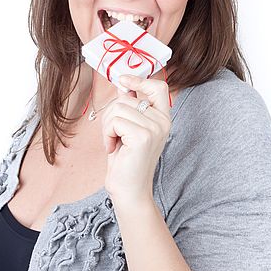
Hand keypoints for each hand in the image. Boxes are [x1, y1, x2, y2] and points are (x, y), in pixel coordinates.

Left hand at [101, 74, 171, 206]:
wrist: (129, 190)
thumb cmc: (126, 160)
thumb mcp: (128, 128)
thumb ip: (129, 106)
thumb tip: (122, 83)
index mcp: (162, 118)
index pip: (158, 87)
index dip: (140, 80)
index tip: (123, 81)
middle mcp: (163, 121)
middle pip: (126, 98)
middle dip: (110, 115)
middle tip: (112, 135)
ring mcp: (155, 128)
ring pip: (118, 108)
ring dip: (107, 126)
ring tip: (114, 142)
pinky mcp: (143, 136)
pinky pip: (115, 121)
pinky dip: (107, 134)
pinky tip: (113, 148)